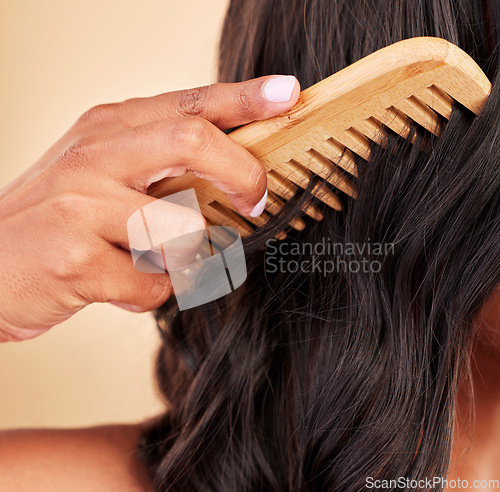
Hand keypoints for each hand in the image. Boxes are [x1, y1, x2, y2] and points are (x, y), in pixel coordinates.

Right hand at [0, 75, 299, 341]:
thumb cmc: (55, 219)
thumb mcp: (101, 173)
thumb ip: (158, 168)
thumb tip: (229, 179)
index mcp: (108, 129)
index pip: (189, 102)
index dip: (244, 97)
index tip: (289, 93)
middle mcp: (96, 156)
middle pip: (192, 141)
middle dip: (241, 172)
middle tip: (256, 201)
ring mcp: (83, 207)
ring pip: (181, 230)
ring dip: (185, 256)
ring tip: (155, 261)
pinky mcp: (77, 260)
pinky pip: (154, 283)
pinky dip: (154, 291)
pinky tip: (123, 285)